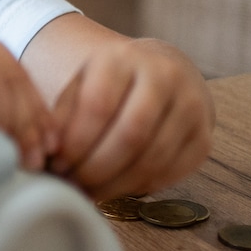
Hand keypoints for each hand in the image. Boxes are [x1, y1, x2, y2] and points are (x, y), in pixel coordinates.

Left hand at [48, 36, 211, 196]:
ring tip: (90, 191)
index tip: (57, 165)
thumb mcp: (81, 86)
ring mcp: (191, 106)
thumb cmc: (111, 85)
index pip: (99, 106)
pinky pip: (171, 172)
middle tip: (73, 185)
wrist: (164, 72)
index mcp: (123, 58)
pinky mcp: (203, 137)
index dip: (75, 143)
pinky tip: (117, 188)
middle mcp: (164, 77)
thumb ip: (62, 116)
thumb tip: (48, 154)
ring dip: (115, 184)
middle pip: (130, 135)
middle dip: (95, 169)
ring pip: (152, 158)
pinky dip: (139, 187)